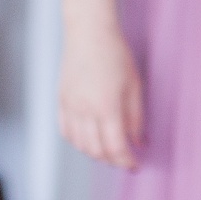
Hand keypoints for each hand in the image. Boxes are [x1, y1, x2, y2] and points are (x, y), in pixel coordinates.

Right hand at [58, 23, 143, 169]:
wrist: (89, 33)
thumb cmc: (116, 55)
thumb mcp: (134, 84)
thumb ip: (136, 117)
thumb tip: (139, 142)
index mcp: (106, 106)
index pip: (115, 146)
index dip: (126, 161)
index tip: (135, 166)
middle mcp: (84, 110)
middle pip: (96, 150)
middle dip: (112, 161)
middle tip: (124, 160)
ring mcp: (69, 107)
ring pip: (79, 145)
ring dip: (95, 154)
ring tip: (110, 151)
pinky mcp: (60, 102)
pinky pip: (66, 133)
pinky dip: (78, 143)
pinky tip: (89, 141)